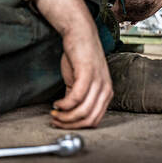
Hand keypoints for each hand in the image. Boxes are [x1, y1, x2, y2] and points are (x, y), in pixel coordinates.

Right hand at [33, 0, 112, 127]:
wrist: (81, 35)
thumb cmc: (80, 58)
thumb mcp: (81, 82)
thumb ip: (79, 98)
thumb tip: (68, 114)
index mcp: (106, 93)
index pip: (95, 120)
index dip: (76, 127)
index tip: (62, 123)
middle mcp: (106, 89)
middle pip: (89, 120)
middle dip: (69, 125)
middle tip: (55, 120)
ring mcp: (98, 81)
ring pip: (83, 112)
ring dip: (65, 117)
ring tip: (55, 113)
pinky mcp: (88, 74)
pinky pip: (76, 98)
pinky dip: (64, 105)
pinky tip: (56, 103)